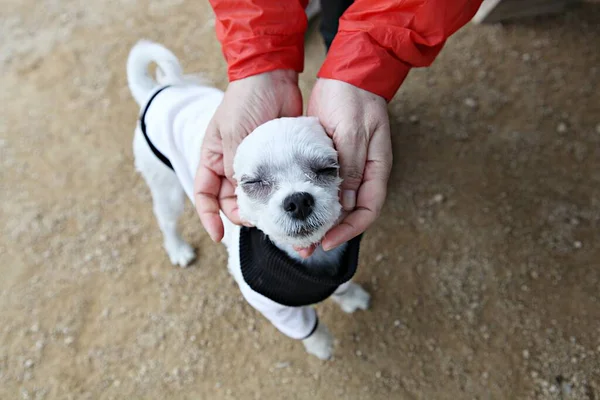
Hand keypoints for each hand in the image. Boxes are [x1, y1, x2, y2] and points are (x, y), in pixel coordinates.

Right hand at [194, 69, 302, 241]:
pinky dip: (284, 198)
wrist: (274, 76)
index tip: (218, 236)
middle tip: (264, 225)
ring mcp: (257, 165)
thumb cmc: (245, 100)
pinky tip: (294, 206)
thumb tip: (241, 197)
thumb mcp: (234, 134)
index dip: (209, 217)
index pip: (205, 195)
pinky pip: (279, 186)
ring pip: (260, 198)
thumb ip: (235, 166)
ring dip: (269, 212)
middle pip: (234, 203)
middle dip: (246, 218)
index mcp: (213, 159)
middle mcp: (233, 166)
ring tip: (282, 221)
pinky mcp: (279, 162)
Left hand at [306, 78, 391, 253]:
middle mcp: (363, 174)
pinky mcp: (330, 162)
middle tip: (305, 246)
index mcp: (376, 169)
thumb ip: (351, 167)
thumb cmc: (353, 99)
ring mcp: (347, 168)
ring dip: (316, 220)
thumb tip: (345, 203)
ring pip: (334, 204)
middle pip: (349, 213)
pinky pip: (322, 188)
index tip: (327, 241)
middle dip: (329, 232)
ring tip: (294, 234)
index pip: (367, 211)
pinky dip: (310, 201)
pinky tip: (293, 207)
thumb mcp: (352, 132)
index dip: (349, 230)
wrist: (347, 73)